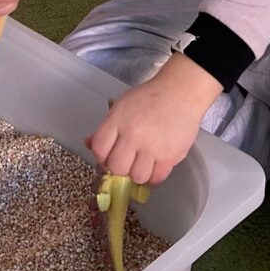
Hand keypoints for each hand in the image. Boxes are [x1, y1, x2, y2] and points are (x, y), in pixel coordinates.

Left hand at [85, 54, 222, 184]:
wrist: (180, 92)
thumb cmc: (150, 97)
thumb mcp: (122, 106)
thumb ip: (106, 127)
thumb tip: (89, 144)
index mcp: (118, 120)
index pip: (99, 149)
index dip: (101, 157)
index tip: (108, 156)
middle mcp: (133, 135)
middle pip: (117, 167)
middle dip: (119, 167)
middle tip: (126, 161)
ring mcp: (152, 147)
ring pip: (136, 177)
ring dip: (137, 173)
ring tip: (141, 164)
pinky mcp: (170, 156)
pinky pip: (156, 178)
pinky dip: (153, 176)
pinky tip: (153, 167)